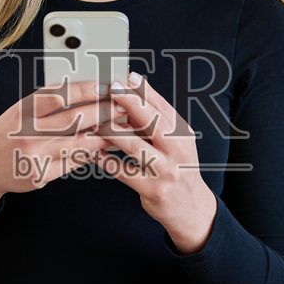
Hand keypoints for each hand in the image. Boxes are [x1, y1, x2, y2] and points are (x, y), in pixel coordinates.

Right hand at [0, 78, 115, 211]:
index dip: (85, 90)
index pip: (58, 95)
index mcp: (23, 110)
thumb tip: (87, 91)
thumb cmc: (7, 133)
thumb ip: (48, 102)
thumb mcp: (20, 111)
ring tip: (123, 128)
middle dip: (104, 112)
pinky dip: (92, 154)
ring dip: (105, 136)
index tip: (107, 86)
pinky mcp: (40, 175)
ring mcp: (34, 155)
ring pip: (79, 144)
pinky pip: (73, 163)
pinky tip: (106, 148)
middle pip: (73, 119)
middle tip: (124, 107)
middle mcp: (27, 132)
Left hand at [98, 71, 217, 253]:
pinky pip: (123, 172)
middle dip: (129, 102)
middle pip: (151, 121)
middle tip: (110, 89)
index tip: (125, 77)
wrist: (191, 206)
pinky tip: (93, 152)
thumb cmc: (176, 166)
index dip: (143, 90)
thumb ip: (155, 119)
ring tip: (94, 122)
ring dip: (110, 131)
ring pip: (133, 146)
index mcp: (182, 133)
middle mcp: (177, 149)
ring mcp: (165, 170)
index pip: (163, 106)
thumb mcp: (174, 141)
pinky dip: (105, 160)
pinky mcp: (152, 189)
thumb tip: (132, 89)